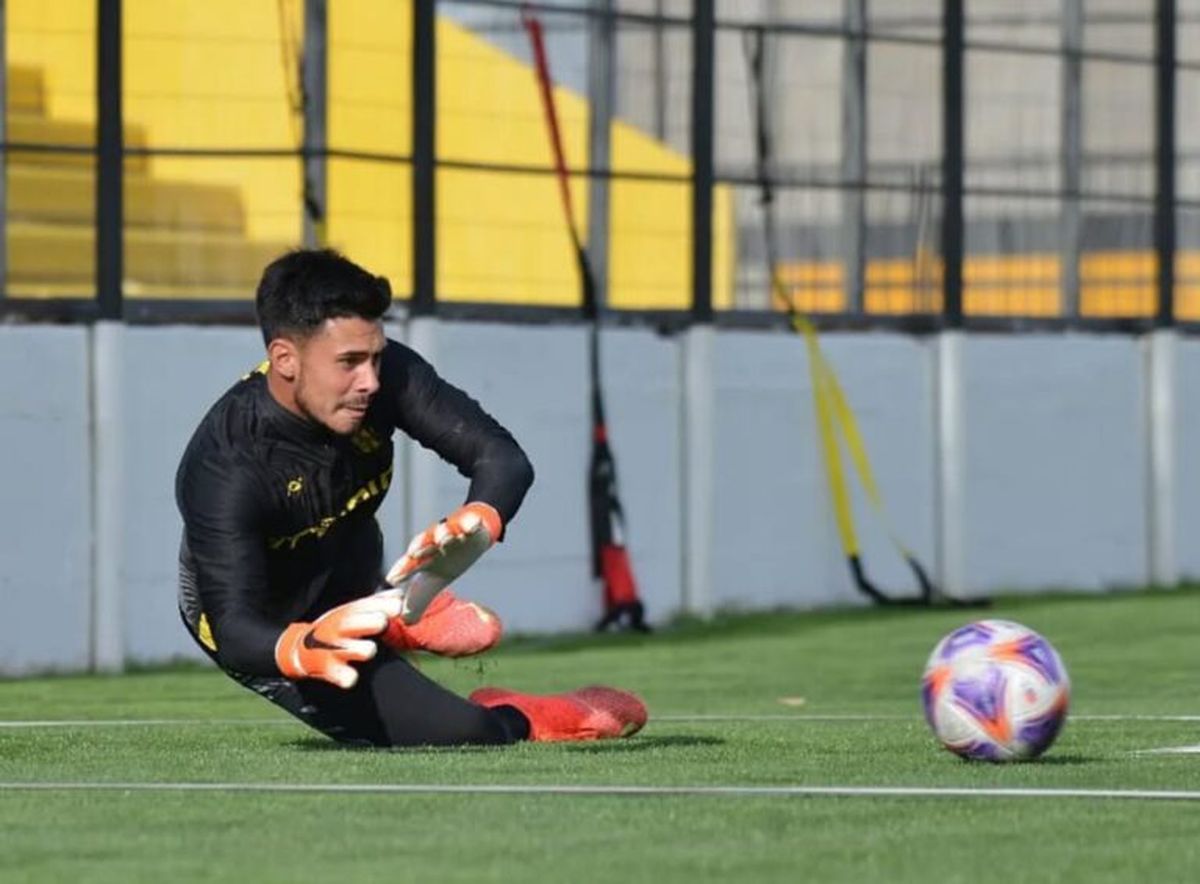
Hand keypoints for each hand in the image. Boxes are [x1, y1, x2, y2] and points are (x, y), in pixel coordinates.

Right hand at [274, 594, 402, 688]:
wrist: (301, 648)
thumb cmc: (336, 628)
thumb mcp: (352, 611)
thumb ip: (377, 602)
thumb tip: (400, 593)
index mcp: (351, 611)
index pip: (373, 604)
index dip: (388, 606)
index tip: (398, 609)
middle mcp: (343, 627)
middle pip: (372, 622)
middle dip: (378, 623)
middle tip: (380, 625)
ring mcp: (336, 648)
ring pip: (365, 650)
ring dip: (367, 650)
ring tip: (365, 651)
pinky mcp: (329, 669)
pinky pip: (347, 677)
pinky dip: (348, 677)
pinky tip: (350, 675)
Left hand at [382, 502, 501, 622]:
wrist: (470, 538)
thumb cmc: (447, 561)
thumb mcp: (434, 582)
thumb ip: (419, 600)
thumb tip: (405, 622)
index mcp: (425, 557)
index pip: (410, 564)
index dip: (401, 570)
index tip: (392, 579)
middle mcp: (435, 543)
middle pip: (424, 543)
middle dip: (419, 546)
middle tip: (414, 553)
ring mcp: (452, 532)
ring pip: (445, 530)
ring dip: (443, 534)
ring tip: (444, 539)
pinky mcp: (469, 525)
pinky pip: (470, 522)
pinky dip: (470, 524)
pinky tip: (471, 527)